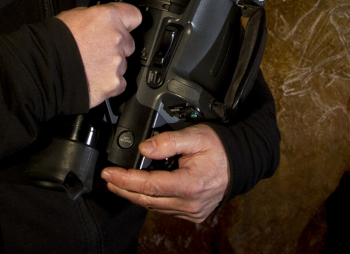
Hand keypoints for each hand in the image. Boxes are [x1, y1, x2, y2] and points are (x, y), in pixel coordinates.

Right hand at [55, 2, 140, 107]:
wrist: (43, 70)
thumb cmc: (53, 42)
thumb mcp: (73, 16)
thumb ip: (95, 18)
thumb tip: (101, 21)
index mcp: (108, 17)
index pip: (134, 16)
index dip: (127, 23)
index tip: (124, 27)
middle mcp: (117, 38)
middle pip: (128, 42)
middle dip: (116, 46)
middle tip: (97, 51)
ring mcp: (117, 62)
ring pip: (123, 64)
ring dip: (111, 65)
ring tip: (90, 67)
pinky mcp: (114, 83)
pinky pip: (119, 83)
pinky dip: (109, 83)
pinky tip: (93, 79)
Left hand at [100, 124, 229, 222]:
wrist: (241, 163)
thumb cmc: (220, 148)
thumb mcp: (196, 136)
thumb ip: (168, 141)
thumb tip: (144, 148)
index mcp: (190, 185)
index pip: (149, 185)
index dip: (125, 180)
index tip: (109, 173)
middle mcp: (190, 203)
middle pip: (148, 200)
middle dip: (124, 189)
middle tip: (107, 179)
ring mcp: (192, 212)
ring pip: (155, 207)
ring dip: (135, 196)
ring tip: (119, 184)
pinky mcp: (193, 214)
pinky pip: (166, 210)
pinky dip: (151, 200)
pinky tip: (142, 191)